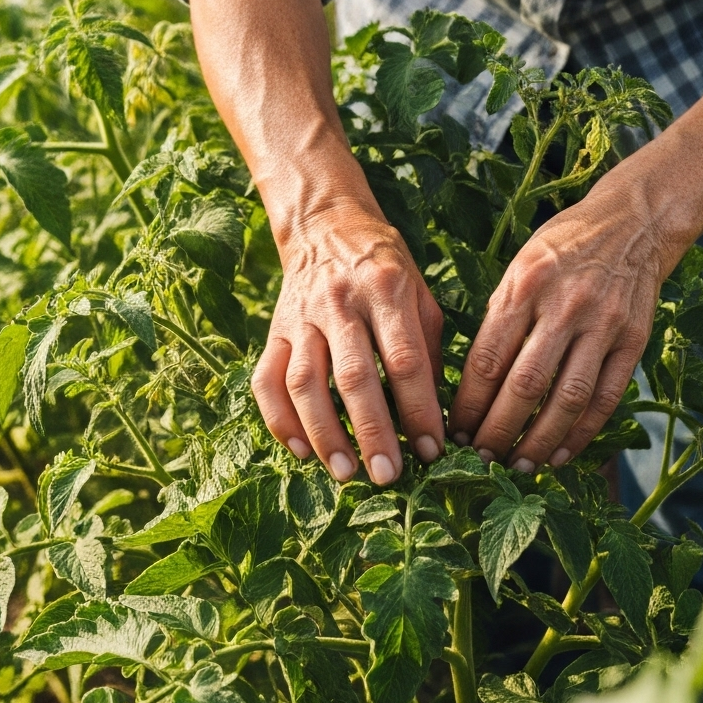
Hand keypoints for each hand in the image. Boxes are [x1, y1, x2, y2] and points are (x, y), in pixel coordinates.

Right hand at [249, 200, 446, 486]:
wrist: (326, 226)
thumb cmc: (385, 268)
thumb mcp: (420, 294)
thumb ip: (429, 350)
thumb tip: (435, 416)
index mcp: (387, 290)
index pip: (405, 360)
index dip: (419, 411)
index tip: (433, 451)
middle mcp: (341, 302)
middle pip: (355, 376)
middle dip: (373, 433)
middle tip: (389, 476)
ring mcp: (302, 318)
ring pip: (306, 383)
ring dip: (325, 434)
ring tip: (346, 473)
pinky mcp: (274, 331)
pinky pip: (267, 381)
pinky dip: (280, 420)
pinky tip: (301, 451)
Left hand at [447, 179, 677, 471]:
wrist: (633, 221)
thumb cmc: (564, 246)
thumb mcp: (520, 266)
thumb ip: (501, 318)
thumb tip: (475, 383)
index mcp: (525, 285)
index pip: (488, 358)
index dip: (469, 404)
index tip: (454, 432)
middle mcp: (564, 306)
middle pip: (525, 385)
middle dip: (498, 431)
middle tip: (481, 461)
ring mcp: (603, 325)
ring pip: (567, 398)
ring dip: (539, 442)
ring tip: (518, 467)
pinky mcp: (633, 340)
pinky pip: (606, 398)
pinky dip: (582, 433)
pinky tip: (560, 454)